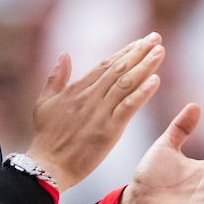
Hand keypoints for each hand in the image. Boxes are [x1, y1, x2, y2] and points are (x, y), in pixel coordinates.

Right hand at [26, 33, 164, 190]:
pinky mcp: (108, 130)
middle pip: (119, 69)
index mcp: (77, 89)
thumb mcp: (44, 103)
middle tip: (155, 38)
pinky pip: (129, 107)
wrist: (47, 165)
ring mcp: (100, 112)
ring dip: (145, 66)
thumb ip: (55, 78)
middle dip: (139, 52)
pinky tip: (155, 80)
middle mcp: (90, 97)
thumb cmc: (45, 138)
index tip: (139, 42)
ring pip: (126, 83)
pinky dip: (142, 93)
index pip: (105, 65)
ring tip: (159, 52)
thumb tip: (64, 55)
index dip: (124, 52)